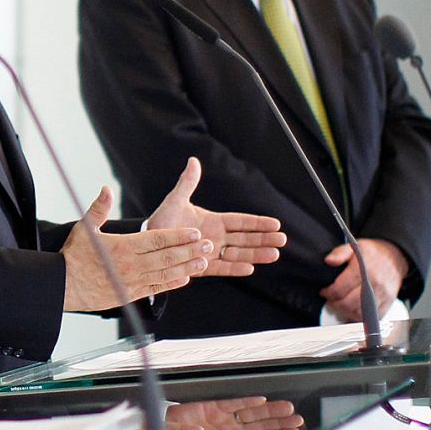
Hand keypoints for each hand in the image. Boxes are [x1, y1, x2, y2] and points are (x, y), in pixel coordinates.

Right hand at [61, 187, 213, 310]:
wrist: (63, 284)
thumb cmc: (74, 255)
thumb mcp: (84, 228)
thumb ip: (99, 208)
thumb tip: (106, 189)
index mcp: (123, 246)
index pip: (157, 239)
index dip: (178, 236)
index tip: (194, 232)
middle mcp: (131, 264)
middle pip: (167, 257)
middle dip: (190, 250)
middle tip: (209, 244)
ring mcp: (132, 281)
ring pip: (165, 274)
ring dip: (186, 267)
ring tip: (204, 261)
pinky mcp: (130, 294)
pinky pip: (156, 289)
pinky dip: (172, 284)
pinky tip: (185, 279)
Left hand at [144, 157, 285, 276]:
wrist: (148, 243)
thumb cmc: (162, 220)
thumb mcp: (175, 200)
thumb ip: (187, 183)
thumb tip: (193, 161)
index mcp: (213, 221)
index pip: (241, 222)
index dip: (258, 223)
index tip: (275, 224)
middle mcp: (216, 237)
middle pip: (245, 239)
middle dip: (264, 239)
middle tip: (282, 240)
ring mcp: (211, 253)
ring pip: (238, 254)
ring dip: (256, 254)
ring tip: (274, 255)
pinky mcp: (202, 267)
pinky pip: (222, 268)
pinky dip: (234, 268)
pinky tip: (250, 268)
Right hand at [162, 396, 303, 429]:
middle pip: (261, 426)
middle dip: (280, 422)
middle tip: (298, 419)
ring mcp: (224, 419)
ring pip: (252, 414)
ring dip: (269, 411)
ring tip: (287, 408)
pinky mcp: (213, 408)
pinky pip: (232, 404)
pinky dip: (245, 402)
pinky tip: (261, 400)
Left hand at [320, 238, 408, 321]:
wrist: (395, 257)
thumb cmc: (373, 253)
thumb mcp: (354, 247)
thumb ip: (339, 253)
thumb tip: (329, 260)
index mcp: (363, 270)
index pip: (340, 289)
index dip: (328, 293)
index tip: (325, 292)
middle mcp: (374, 284)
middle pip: (348, 304)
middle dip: (335, 305)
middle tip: (331, 301)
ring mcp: (382, 295)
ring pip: (359, 313)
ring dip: (346, 313)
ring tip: (341, 306)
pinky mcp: (388, 303)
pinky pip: (372, 318)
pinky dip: (361, 318)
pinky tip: (353, 311)